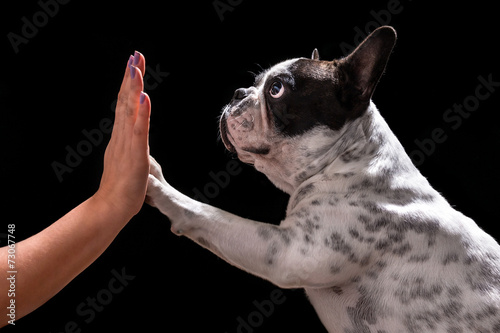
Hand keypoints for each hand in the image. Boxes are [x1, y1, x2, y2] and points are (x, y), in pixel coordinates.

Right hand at [94, 51, 150, 219]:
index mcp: (121, 135)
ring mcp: (127, 144)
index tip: (133, 64)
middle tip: (135, 55)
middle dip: (131, 77)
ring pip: (130, 111)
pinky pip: (139, 131)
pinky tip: (144, 97)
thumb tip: (135, 137)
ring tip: (136, 67)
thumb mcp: (127, 158)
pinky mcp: (135, 154)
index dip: (129, 83)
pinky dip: (142, 113)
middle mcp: (122, 135)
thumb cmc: (121, 187)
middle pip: (126, 100)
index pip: (125, 104)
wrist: (111, 208)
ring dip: (134, 88)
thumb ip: (130, 145)